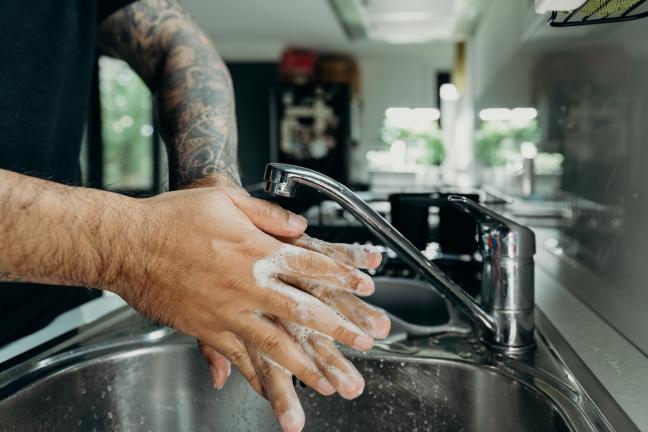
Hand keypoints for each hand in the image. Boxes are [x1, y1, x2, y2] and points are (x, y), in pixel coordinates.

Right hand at [107, 186, 381, 396]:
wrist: (127, 243)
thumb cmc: (173, 217)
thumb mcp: (226, 199)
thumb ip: (268, 214)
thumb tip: (299, 224)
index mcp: (257, 250)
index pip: (312, 264)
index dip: (343, 276)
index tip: (367, 287)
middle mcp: (248, 285)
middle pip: (303, 310)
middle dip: (338, 329)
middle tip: (364, 343)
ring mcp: (228, 311)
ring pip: (275, 344)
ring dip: (306, 365)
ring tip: (330, 382)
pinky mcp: (206, 329)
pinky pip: (238, 357)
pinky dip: (257, 375)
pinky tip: (271, 389)